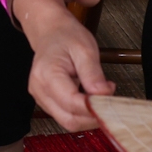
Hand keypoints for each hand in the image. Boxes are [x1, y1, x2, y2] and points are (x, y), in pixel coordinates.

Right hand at [13, 0, 113, 131]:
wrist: (49, 30)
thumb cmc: (65, 36)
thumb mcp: (85, 48)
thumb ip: (93, 74)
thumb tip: (104, 95)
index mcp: (47, 74)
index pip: (72, 103)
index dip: (94, 108)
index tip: (112, 103)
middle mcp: (39, 89)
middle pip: (69, 120)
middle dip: (93, 117)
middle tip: (111, 103)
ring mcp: (40, 97)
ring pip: (68, 121)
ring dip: (88, 116)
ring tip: (100, 97)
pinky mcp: (46, 101)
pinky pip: (65, 115)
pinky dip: (81, 113)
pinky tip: (90, 99)